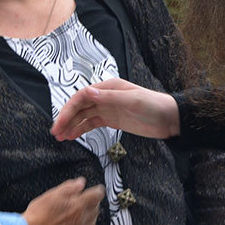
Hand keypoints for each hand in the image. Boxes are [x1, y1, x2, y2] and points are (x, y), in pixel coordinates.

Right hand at [23, 177, 104, 224]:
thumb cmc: (39, 214)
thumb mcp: (53, 193)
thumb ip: (70, 187)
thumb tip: (81, 183)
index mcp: (79, 205)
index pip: (98, 195)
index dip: (97, 190)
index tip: (97, 189)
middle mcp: (82, 219)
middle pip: (96, 208)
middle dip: (92, 203)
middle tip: (84, 200)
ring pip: (93, 222)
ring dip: (90, 215)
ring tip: (80, 212)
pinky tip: (74, 224)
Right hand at [50, 78, 180, 141]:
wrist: (169, 119)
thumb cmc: (154, 105)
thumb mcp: (133, 101)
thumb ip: (110, 97)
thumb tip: (87, 92)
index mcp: (108, 88)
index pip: (82, 96)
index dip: (69, 108)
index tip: (60, 121)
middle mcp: (105, 96)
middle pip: (79, 106)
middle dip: (66, 118)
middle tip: (55, 132)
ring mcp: (108, 108)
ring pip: (83, 116)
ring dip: (71, 125)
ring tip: (59, 136)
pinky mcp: (112, 120)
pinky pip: (92, 123)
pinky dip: (81, 129)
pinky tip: (71, 136)